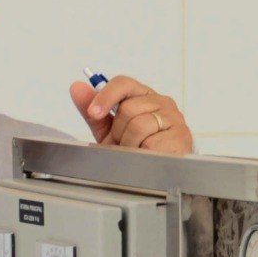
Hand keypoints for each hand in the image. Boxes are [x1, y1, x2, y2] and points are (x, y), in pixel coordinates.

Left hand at [69, 75, 192, 153]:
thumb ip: (93, 110)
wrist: (158, 172)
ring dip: (130, 144)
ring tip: (136, 151)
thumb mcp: (110, 129)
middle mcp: (161, 102)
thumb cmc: (136, 148)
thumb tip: (77, 87)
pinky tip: (149, 156)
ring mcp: (174, 118)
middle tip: (123, 143)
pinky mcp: (181, 136)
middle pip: (128, 108)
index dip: (105, 97)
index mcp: (144, 96)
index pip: (123, 84)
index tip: (94, 113)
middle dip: (119, 131)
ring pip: (138, 125)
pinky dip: (143, 153)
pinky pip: (151, 143)